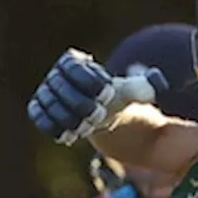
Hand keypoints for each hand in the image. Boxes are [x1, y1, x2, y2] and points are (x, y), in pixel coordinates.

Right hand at [27, 49, 167, 145]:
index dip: (89, 80)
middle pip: (61, 87)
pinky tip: (70, 136)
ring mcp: (45, 93)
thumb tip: (158, 80)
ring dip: (69, 118)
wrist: (99, 115)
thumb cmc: (117, 99)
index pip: (73, 67)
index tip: (108, 93)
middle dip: (80, 103)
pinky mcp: (39, 111)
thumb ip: (146, 84)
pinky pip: (40, 118)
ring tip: (86, 127)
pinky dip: (53, 127)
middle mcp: (56, 75)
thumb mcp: (134, 90)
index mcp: (75, 61)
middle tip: (99, 116)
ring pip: (51, 105)